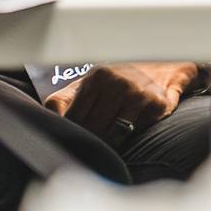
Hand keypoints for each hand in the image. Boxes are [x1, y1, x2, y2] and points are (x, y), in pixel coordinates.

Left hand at [44, 62, 202, 143]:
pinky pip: (136, 132)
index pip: (75, 118)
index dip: (74, 131)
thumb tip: (48, 121)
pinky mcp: (157, 104)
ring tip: (112, 132)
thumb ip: (60, 102)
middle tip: (95, 139)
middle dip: (92, 138)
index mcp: (97, 77)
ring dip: (111, 140)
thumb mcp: (86, 85)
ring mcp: (139, 93)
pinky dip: (133, 133)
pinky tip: (134, 122)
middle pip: (93, 129)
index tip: (76, 135)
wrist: (162, 70)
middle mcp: (118, 82)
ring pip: (114, 135)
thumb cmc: (116, 83)